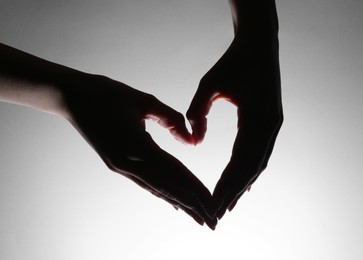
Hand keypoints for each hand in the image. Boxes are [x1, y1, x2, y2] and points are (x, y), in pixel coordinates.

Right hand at [61, 74, 216, 228]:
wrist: (72, 97)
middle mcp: (127, 162)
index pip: (174, 171)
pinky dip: (160, 193)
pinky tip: (172, 201)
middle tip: (211, 221)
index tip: (212, 203)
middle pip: (167, 187)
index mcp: (136, 145)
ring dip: (177, 203)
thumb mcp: (145, 101)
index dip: (195, 187)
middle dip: (191, 205)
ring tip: (196, 216)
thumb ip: (171, 119)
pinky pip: (144, 182)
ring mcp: (120, 166)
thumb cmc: (108, 93)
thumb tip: (192, 140)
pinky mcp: (116, 164)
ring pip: (155, 188)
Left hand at [186, 36, 282, 219]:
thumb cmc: (234, 60)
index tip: (214, 203)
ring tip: (229, 204)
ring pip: (257, 163)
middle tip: (218, 214)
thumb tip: (194, 141)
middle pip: (251, 168)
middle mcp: (270, 126)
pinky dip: (250, 169)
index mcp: (257, 118)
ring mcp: (273, 126)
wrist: (259, 44)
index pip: (240, 160)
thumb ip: (198, 111)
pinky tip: (243, 182)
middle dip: (234, 191)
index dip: (227, 184)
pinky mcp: (271, 122)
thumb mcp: (209, 83)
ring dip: (243, 184)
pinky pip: (260, 152)